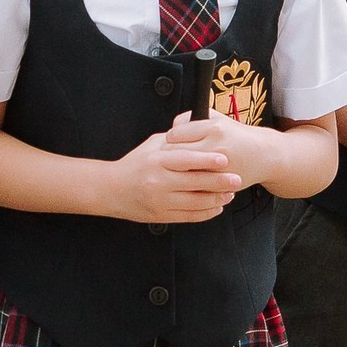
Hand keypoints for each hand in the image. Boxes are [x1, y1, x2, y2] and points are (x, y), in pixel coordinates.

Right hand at [111, 114, 243, 222]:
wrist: (110, 189)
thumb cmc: (133, 165)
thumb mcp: (150, 146)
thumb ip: (173, 141)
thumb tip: (196, 130)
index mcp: (156, 161)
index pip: (186, 160)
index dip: (207, 160)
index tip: (224, 160)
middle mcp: (158, 181)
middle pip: (195, 182)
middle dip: (219, 181)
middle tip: (236, 178)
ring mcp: (160, 200)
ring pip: (195, 202)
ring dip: (216, 198)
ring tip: (230, 193)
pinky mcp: (162, 215)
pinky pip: (190, 216)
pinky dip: (206, 212)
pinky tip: (217, 206)